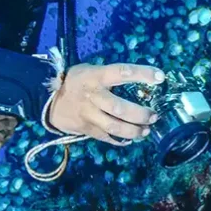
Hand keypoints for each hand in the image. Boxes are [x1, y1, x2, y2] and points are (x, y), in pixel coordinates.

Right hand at [47, 63, 164, 144]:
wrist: (50, 100)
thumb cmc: (76, 81)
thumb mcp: (90, 70)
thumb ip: (111, 75)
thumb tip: (143, 79)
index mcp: (95, 76)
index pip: (122, 72)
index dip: (142, 74)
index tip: (160, 77)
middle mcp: (93, 96)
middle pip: (120, 108)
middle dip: (140, 114)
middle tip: (154, 115)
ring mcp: (89, 115)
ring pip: (115, 127)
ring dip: (134, 131)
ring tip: (146, 130)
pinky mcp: (86, 129)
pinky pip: (107, 137)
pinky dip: (121, 140)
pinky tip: (131, 139)